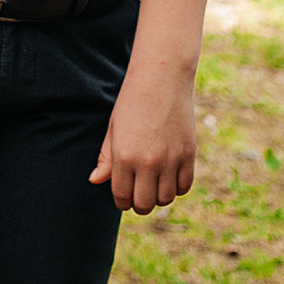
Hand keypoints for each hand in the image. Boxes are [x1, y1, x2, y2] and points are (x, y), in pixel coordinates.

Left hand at [88, 66, 197, 213]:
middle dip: (139, 204)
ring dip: (158, 196)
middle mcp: (148, 163)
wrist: (161, 79)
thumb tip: (95, 181)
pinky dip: (177, 187)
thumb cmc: (132, 102)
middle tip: (138, 194)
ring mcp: (171, 160)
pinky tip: (169, 177)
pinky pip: (184, 186)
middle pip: (145, 204)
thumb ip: (106, 158)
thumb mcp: (114, 128)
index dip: (122, 202)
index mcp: (124, 157)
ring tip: (153, 185)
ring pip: (166, 199)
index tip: (123, 198)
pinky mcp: (189, 155)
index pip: (122, 197)